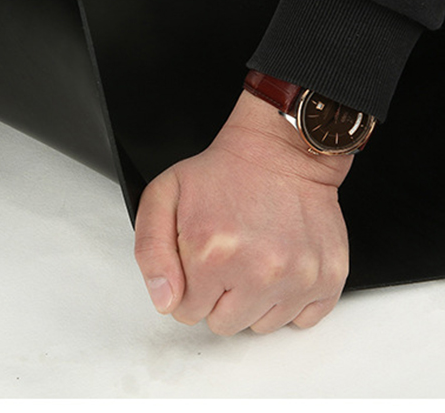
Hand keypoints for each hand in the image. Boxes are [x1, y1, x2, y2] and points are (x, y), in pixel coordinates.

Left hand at [135, 90, 352, 334]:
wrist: (281, 151)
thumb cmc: (224, 173)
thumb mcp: (163, 196)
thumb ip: (151, 252)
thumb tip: (165, 301)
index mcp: (212, 253)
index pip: (185, 312)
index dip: (188, 286)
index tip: (199, 259)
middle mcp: (258, 271)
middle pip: (223, 325)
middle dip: (218, 296)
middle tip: (227, 255)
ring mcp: (297, 277)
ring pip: (262, 326)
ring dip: (254, 299)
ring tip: (253, 255)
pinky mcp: (327, 279)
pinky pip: (301, 320)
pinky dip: (289, 299)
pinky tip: (279, 264)